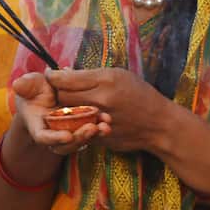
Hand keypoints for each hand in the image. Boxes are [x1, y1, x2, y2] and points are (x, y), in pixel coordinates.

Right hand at [11, 71, 104, 156]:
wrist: (48, 91)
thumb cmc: (35, 88)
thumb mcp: (30, 84)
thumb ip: (25, 85)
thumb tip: (18, 85)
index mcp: (38, 126)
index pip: (44, 138)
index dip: (54, 139)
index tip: (67, 136)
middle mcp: (54, 134)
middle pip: (66, 144)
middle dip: (79, 138)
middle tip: (92, 128)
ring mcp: (68, 132)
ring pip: (81, 141)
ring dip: (93, 135)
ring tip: (105, 126)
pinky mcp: (81, 128)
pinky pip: (91, 133)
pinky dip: (100, 128)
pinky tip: (109, 120)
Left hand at [45, 67, 169, 152]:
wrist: (158, 124)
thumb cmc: (140, 94)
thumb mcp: (119, 75)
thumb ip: (91, 74)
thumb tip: (64, 71)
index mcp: (105, 82)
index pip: (64, 80)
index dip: (54, 76)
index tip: (51, 74)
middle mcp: (100, 101)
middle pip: (62, 97)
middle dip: (58, 92)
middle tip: (60, 89)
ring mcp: (99, 122)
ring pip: (67, 116)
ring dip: (65, 109)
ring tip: (70, 103)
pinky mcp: (99, 138)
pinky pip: (78, 129)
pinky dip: (76, 123)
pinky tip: (81, 117)